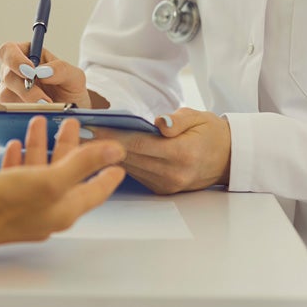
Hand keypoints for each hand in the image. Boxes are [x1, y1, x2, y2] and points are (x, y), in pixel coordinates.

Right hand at [0, 41, 94, 107]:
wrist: (71, 114)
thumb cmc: (70, 89)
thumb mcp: (74, 76)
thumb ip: (61, 69)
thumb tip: (42, 71)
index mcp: (26, 54)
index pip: (9, 50)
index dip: (15, 59)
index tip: (31, 72)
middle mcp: (14, 72)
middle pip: (7, 75)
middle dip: (26, 88)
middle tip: (43, 98)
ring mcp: (10, 91)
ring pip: (6, 95)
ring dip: (27, 103)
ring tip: (47, 108)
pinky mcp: (11, 108)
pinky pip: (10, 111)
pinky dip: (24, 114)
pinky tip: (38, 115)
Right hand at [0, 116, 125, 244]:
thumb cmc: (3, 205)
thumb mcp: (50, 179)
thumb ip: (83, 164)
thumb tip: (115, 153)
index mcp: (64, 208)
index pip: (95, 189)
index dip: (107, 172)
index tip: (118, 162)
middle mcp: (48, 211)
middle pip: (66, 174)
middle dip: (70, 147)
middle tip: (71, 124)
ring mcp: (25, 208)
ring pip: (40, 171)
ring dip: (41, 146)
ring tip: (40, 123)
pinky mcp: (4, 203)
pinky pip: (18, 177)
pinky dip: (20, 159)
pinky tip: (15, 146)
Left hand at [91, 108, 230, 194]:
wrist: (229, 158)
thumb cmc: (212, 133)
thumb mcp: (198, 117)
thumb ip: (177, 120)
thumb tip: (159, 124)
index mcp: (182, 153)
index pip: (139, 144)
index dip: (113, 135)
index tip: (92, 126)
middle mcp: (173, 173)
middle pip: (129, 158)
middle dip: (102, 144)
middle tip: (78, 131)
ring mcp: (166, 184)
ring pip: (129, 167)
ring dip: (105, 155)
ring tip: (83, 139)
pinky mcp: (162, 189)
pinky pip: (136, 173)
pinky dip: (120, 162)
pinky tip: (102, 150)